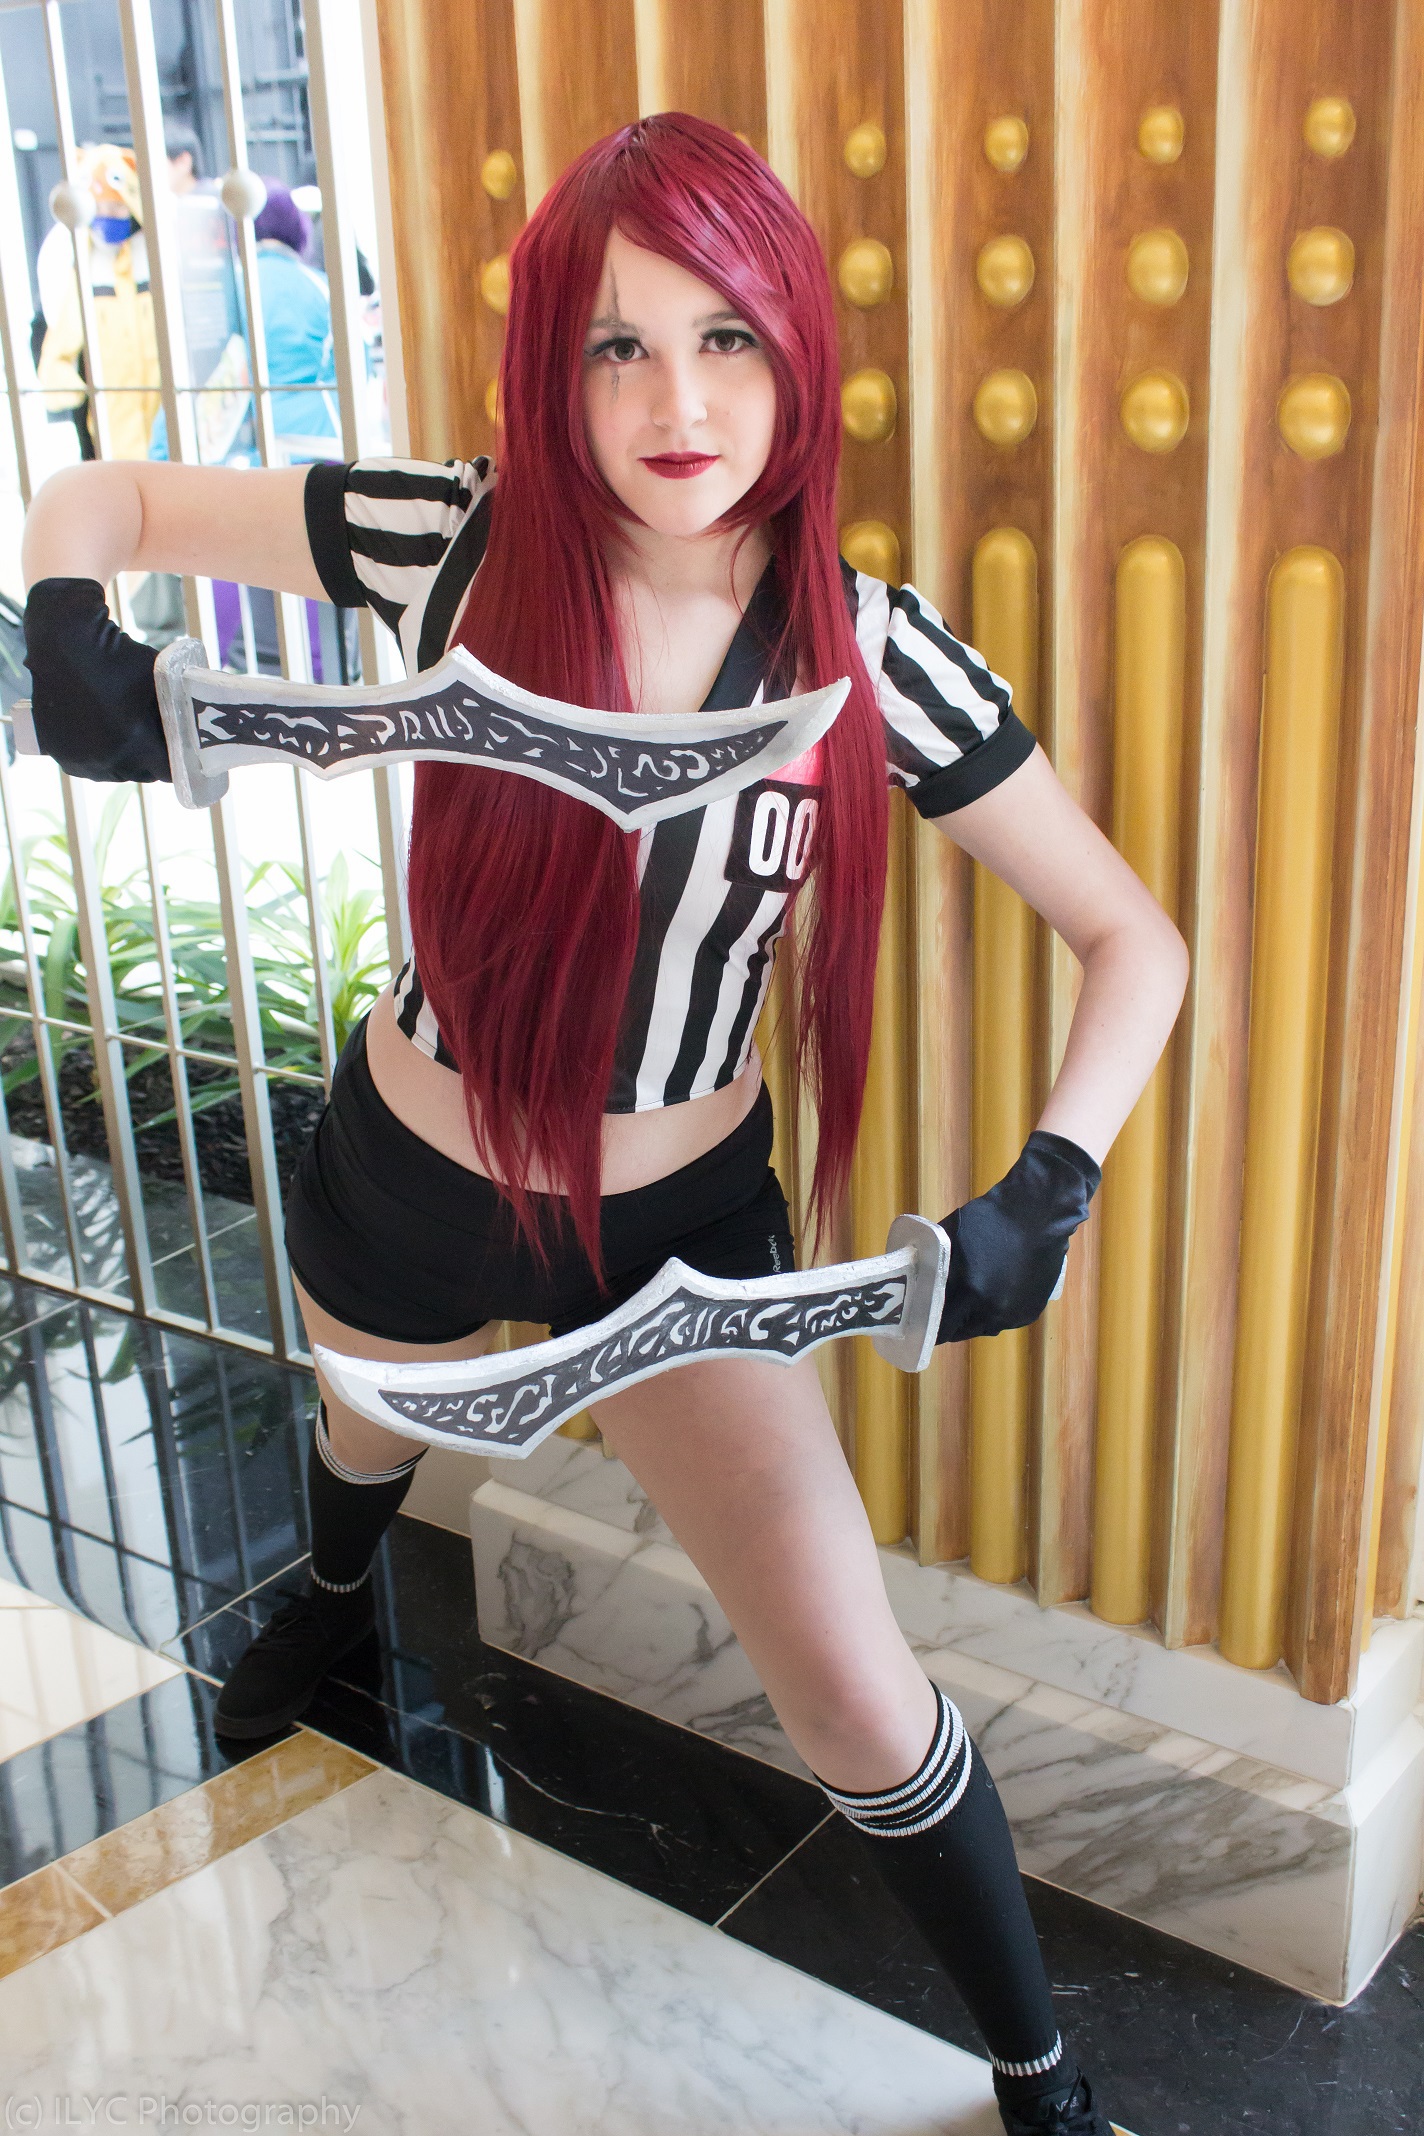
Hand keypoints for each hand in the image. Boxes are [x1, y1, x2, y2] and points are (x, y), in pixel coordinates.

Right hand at [23, 577, 169, 781]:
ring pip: (114, 772)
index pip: (169, 771)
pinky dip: (98, 754)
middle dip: (151, 761)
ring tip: (127, 737)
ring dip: (123, 760)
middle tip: (155, 743)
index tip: (182, 753)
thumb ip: (179, 709)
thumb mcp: (161, 682)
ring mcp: (81, 758)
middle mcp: (108, 758)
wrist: (66, 643)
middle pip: (142, 773)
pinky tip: (104, 736)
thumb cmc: (120, 657)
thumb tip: (201, 726)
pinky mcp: (60, 753)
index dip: (178, 762)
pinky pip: (88, 765)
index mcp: (138, 743)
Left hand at [936, 1130, 1100, 1342]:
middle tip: (941, 1314)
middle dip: (949, 1325)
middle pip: (961, 1333)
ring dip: (973, 1321)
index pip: (941, 1328)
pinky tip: (990, 1297)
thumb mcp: (950, 1239)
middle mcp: (993, 1310)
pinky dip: (995, 1313)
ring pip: (985, 1328)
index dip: (928, 1327)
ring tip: (965, 1305)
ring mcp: (1014, 1312)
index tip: (921, 1323)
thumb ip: (934, 1264)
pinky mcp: (1030, 1310)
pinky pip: (1005, 1321)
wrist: (1037, 1213)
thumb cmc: (989, 1219)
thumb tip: (914, 1279)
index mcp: (970, 1292)